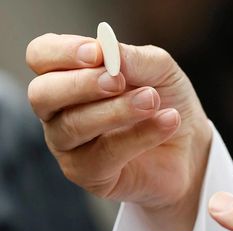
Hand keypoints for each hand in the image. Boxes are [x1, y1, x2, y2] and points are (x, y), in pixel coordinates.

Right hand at [26, 34, 210, 211]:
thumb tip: (108, 51)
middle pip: (42, 94)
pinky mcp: (89, 175)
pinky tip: (167, 122)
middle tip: (119, 81)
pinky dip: (138, 136)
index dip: (63, 52)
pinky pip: (104, 155)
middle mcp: (60, 113)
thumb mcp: (160, 71)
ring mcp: (70, 147)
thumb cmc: (166, 103)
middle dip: (81, 84)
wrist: (189, 147)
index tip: (99, 53)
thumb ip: (134, 59)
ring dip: (116, 110)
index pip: (41, 57)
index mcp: (70, 78)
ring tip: (152, 100)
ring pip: (73, 126)